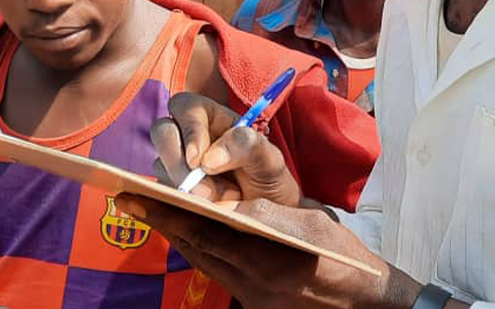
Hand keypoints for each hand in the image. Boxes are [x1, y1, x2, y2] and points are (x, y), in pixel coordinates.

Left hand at [113, 195, 420, 308]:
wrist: (365, 303)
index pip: (203, 235)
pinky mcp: (254, 306)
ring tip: (153, 211)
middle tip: (129, 199)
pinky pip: (219, 274)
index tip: (135, 196)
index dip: (166, 215)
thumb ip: (269, 214)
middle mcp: (251, 285)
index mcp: (265, 260)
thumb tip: (233, 204)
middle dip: (162, 223)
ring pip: (203, 263)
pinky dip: (202, 251)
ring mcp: (251, 299)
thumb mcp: (310, 225)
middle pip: (195, 251)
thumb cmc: (343, 257)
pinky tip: (192, 236)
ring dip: (177, 237)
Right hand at [151, 92, 301, 206]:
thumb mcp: (270, 160)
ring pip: (160, 165)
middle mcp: (190, 136)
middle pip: (162, 131)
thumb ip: (247, 146)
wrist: (269, 214)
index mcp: (213, 117)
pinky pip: (162, 192)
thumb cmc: (269, 178)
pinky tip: (206, 210)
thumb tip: (208, 160)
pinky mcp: (172, 189)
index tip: (198, 161)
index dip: (188, 130)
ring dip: (183, 186)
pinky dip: (180, 202)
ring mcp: (177, 163)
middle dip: (176, 160)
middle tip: (201, 190)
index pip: (186, 106)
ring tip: (218, 201)